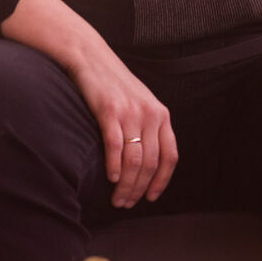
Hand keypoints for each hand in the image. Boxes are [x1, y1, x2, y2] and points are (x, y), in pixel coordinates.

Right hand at [63, 43, 176, 209]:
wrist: (91, 57)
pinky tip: (110, 178)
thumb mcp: (141, 103)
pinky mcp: (109, 111)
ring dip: (126, 185)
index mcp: (161, 115)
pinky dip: (113, 166)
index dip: (162, 182)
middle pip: (150, 163)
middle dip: (139, 189)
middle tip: (127, 203)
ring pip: (134, 160)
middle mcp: (150, 114)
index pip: (169, 156)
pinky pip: (115, 147)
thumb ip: (148, 127)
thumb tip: (147, 163)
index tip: (151, 197)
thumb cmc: (114, 84)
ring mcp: (130, 112)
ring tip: (117, 198)